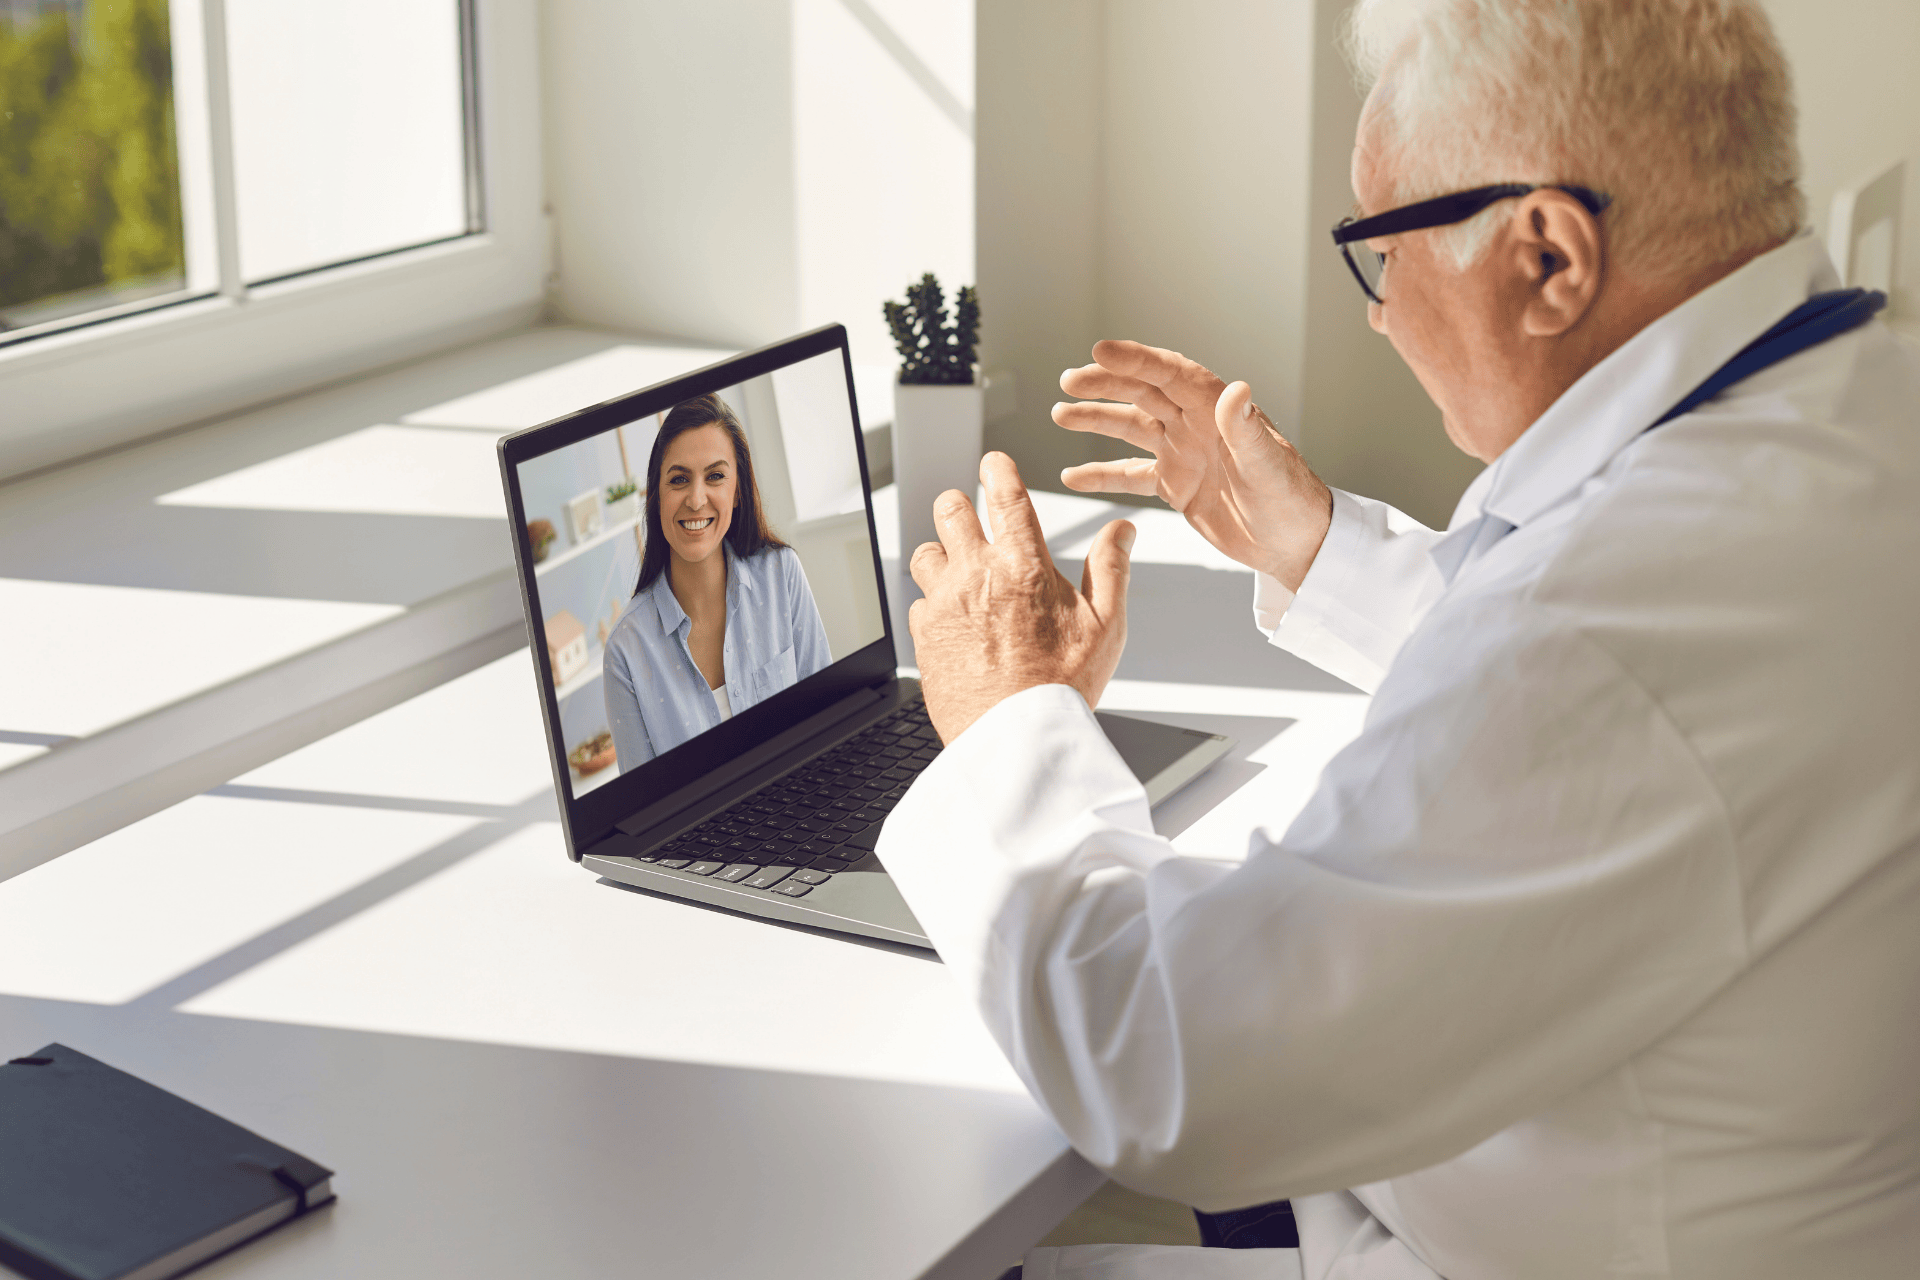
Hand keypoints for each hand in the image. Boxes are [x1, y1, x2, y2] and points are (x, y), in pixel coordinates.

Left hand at [908, 452, 1134, 743]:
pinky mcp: (924, 633)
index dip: (998, 469)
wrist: (1017, 739)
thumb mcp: (1107, 625)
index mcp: (1024, 565)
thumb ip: (1112, 568)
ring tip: (960, 572)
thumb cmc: (1063, 687)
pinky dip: (934, 603)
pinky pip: (919, 601)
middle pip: (949, 509)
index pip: (1005, 495)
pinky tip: (954, 620)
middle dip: (959, 506)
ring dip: (941, 554)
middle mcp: (977, 575)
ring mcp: (944, 602)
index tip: (994, 463)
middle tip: (970, 518)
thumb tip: (1121, 529)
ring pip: (926, 552)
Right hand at [1054, 340, 1332, 590]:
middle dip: (1105, 385)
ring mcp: (1184, 453)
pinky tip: (1072, 477)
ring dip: (1097, 420)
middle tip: (1069, 381)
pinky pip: (1131, 474)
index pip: (1170, 374)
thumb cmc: (1292, 501)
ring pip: (1132, 427)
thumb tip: (1235, 389)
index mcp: (1218, 410)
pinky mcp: (1177, 485)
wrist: (1296, 544)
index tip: (1099, 350)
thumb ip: (1246, 428)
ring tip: (1060, 415)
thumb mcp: (1268, 465)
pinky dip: (1102, 474)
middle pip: (1143, 393)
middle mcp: (1197, 425)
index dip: (1135, 359)